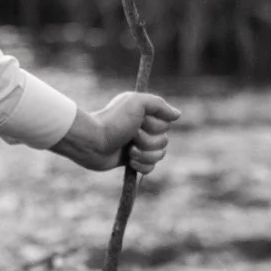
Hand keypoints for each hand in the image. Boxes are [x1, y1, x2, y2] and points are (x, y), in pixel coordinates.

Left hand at [52, 91, 179, 174]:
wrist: (93, 142)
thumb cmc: (113, 120)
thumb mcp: (137, 103)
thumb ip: (159, 105)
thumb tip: (177, 114)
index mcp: (144, 115)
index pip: (166, 125)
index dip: (155, 126)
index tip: (140, 121)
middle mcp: (143, 129)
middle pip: (164, 142)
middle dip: (148, 141)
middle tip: (131, 136)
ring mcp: (138, 146)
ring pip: (159, 156)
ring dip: (144, 154)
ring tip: (129, 151)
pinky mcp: (132, 161)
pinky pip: (150, 168)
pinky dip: (141, 166)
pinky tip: (129, 161)